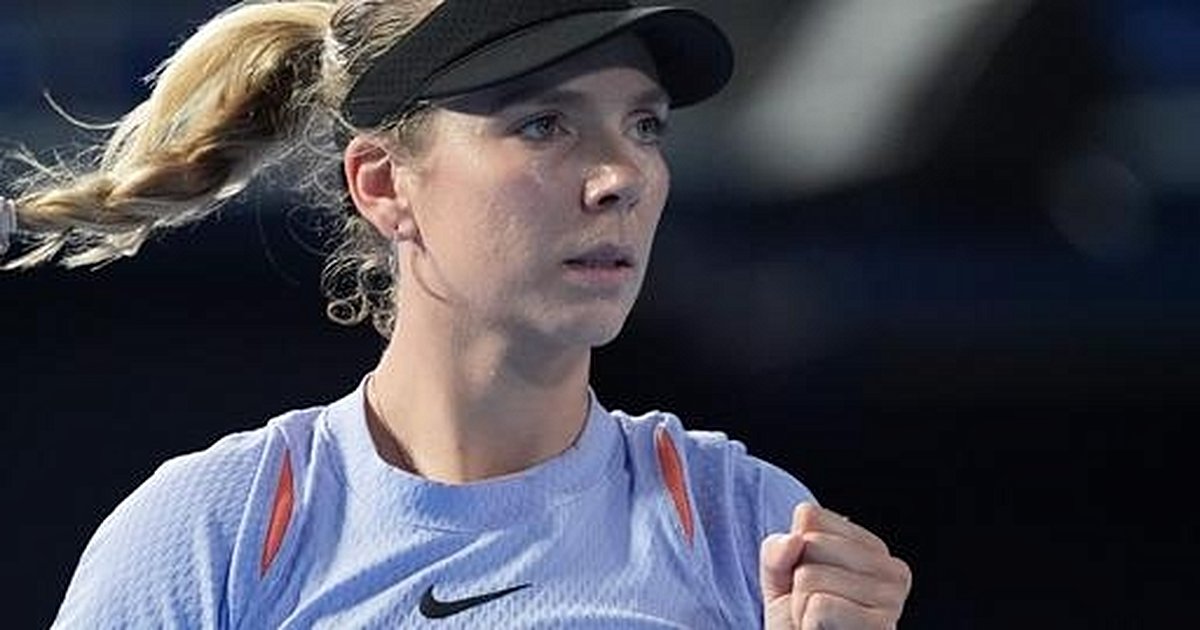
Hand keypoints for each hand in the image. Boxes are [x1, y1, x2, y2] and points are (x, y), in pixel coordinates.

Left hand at [760, 503, 911, 628]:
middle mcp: (894, 570)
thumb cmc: (797, 623)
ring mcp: (893, 602)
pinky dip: (807, 624)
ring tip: (818, 625)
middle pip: (810, 544)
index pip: (808, 516)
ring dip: (800, 608)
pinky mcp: (882, 628)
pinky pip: (819, 606)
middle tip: (811, 610)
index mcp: (874, 548)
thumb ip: (777, 549)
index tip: (806, 585)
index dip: (793, 554)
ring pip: (810, 577)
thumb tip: (794, 541)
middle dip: (795, 582)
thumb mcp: (780, 576)